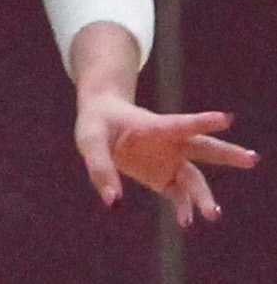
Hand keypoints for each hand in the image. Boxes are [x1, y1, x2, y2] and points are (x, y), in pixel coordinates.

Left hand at [79, 86, 251, 225]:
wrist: (101, 121)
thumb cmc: (97, 123)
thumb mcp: (89, 139)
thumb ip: (100, 167)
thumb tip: (113, 202)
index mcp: (155, 126)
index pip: (181, 123)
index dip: (203, 121)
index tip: (227, 119)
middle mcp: (170, 144)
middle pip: (204, 149)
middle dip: (228, 154)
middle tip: (253, 159)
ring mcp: (170, 161)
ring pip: (195, 179)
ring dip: (204, 197)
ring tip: (213, 215)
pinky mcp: (164, 178)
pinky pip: (178, 195)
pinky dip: (183, 209)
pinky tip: (187, 223)